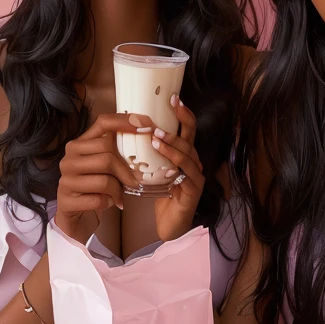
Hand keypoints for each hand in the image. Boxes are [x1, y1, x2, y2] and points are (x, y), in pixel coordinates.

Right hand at [56, 113, 153, 243]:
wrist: (74, 217)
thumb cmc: (95, 188)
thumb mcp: (105, 167)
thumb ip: (117, 152)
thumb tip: (148, 137)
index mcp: (79, 144)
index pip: (103, 123)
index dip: (126, 122)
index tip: (147, 127)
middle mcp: (69, 158)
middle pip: (107, 152)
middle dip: (126, 169)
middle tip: (135, 181)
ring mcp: (65, 179)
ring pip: (105, 179)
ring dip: (118, 190)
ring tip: (120, 195)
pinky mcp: (66, 201)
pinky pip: (98, 200)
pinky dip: (109, 203)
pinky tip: (108, 203)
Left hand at [152, 96, 204, 241]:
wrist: (169, 225)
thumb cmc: (160, 196)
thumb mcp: (153, 170)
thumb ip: (148, 153)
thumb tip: (129, 132)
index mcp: (184, 155)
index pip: (186, 130)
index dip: (183, 113)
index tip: (173, 97)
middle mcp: (192, 162)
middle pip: (191, 136)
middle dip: (182, 119)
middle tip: (172, 105)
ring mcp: (195, 175)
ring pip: (187, 152)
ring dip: (173, 142)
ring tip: (157, 134)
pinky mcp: (194, 189)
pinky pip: (186, 171)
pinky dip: (174, 160)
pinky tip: (161, 154)